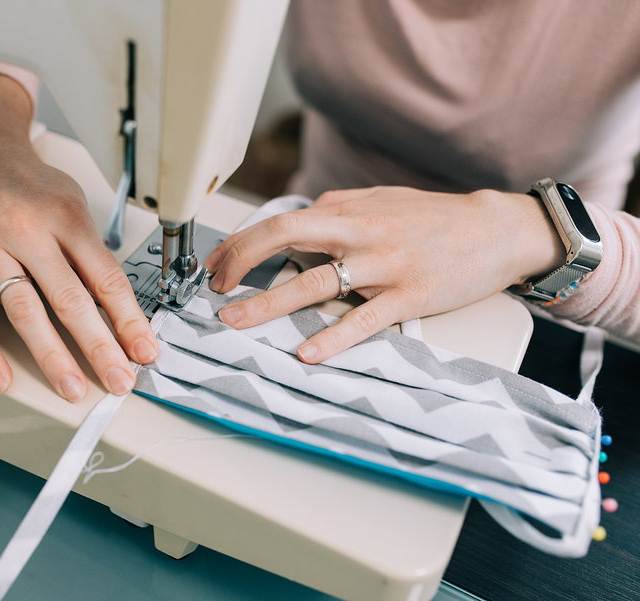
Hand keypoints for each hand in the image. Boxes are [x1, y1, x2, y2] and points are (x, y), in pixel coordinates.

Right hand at [0, 73, 156, 399]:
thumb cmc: (30, 185)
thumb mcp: (74, 205)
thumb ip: (92, 255)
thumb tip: (119, 311)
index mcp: (65, 217)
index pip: (105, 278)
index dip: (129, 320)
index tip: (144, 350)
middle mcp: (27, 231)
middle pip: (70, 300)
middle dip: (99, 347)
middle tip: (118, 379)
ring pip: (25, 311)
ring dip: (51, 356)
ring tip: (71, 387)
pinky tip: (3, 377)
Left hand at [204, 186, 562, 362]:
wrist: (497, 229)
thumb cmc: (435, 218)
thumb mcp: (379, 201)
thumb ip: (337, 212)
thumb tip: (296, 225)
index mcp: (347, 209)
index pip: (279, 221)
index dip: (241, 242)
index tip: (219, 264)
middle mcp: (359, 231)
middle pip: (284, 238)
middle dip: (241, 262)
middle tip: (216, 289)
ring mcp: (383, 264)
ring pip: (314, 282)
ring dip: (268, 303)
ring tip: (235, 320)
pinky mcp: (409, 295)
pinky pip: (363, 320)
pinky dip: (332, 337)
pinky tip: (306, 352)